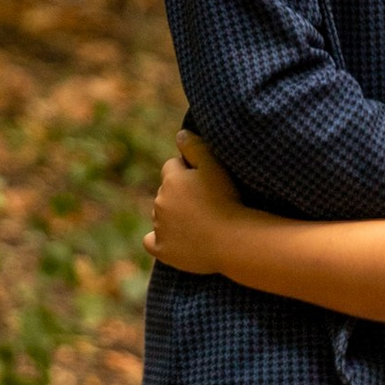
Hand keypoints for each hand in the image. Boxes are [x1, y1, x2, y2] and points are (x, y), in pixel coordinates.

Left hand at [146, 133, 247, 275]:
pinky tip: (173, 240)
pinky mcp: (162, 250)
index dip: (187, 171)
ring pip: (161, 215)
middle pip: (165, 191)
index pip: (171, 166)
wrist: (232, 240)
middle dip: (179, 193)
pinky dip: (159, 240)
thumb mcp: (215, 165)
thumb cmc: (228, 200)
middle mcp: (160, 201)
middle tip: (206, 202)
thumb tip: (179, 135)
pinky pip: (151, 242)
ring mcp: (160, 227)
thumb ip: (195, 146)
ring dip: (174, 215)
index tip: (205, 181)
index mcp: (171, 179)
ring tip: (200, 222)